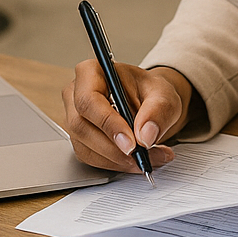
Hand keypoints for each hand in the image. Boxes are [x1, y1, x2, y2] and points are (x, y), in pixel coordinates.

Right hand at [61, 62, 193, 173]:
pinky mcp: (80, 139)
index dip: (108, 124)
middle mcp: (75, 94)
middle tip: (144, 156)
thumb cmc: (150, 91)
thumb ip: (158, 111)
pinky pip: (91, 158)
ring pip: (86, 147)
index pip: (89, 100)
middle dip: (115, 148)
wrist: (149, 102)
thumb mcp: (163, 94)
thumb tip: (145, 136)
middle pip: (82, 127)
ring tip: (149, 158)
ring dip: (118, 160)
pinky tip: (137, 161)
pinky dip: (116, 164)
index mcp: (91, 72)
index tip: (131, 143)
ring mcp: (74, 118)